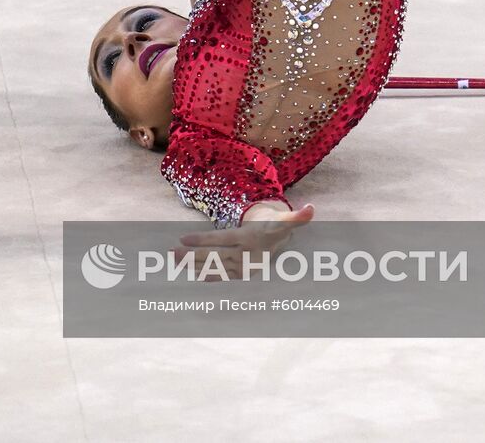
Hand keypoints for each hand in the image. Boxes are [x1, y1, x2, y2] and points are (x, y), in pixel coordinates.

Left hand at [172, 202, 314, 280]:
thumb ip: (297, 218)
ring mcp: (240, 268)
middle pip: (214, 256)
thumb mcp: (285, 221)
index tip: (183, 238)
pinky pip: (218, 276)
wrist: (281, 248)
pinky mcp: (238, 275)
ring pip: (212, 266)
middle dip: (192, 256)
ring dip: (191, 265)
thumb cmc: (276, 228)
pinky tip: (185, 272)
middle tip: (171, 253)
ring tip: (172, 259)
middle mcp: (244, 257)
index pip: (223, 239)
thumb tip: (312, 209)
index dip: (203, 239)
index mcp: (250, 241)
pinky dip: (201, 274)